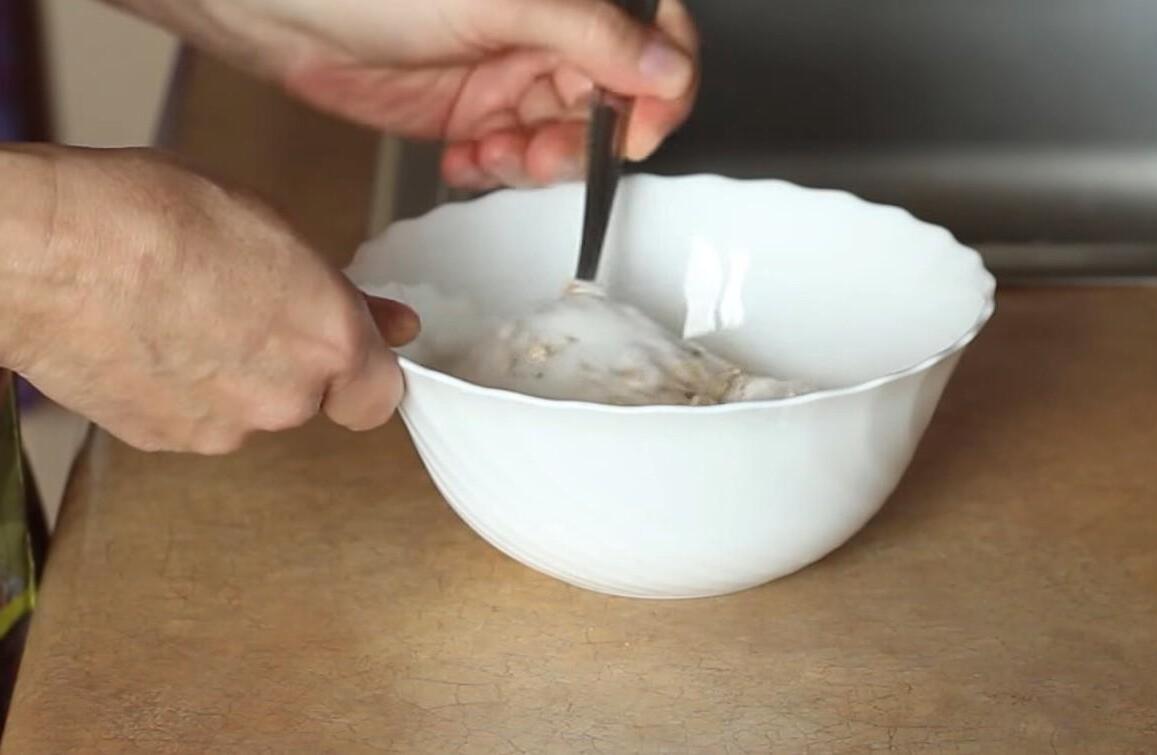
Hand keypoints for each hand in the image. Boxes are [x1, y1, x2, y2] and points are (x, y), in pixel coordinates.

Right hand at [4, 147, 418, 453]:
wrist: (43, 254)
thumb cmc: (152, 218)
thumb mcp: (272, 228)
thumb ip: (340, 293)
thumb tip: (393, 324)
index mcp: (329, 341)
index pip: (380, 396)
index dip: (361, 371)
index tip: (347, 348)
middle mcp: (285, 399)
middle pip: (308, 398)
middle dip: (287, 360)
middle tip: (241, 304)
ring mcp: (222, 428)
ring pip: (248, 409)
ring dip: (231, 375)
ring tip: (182, 312)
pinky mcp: (163, 441)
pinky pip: (194, 418)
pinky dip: (181, 390)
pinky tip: (149, 339)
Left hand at [115, 0, 699, 188]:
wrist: (280, 8)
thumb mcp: (505, 1)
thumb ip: (594, 36)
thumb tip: (668, 68)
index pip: (653, 46)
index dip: (656, 94)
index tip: (634, 130)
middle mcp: (547, 33)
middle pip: (610, 107)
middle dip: (583, 141)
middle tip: (542, 147)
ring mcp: (509, 74)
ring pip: (562, 140)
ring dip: (536, 162)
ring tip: (495, 152)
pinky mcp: (472, 111)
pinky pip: (511, 156)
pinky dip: (495, 169)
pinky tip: (465, 157)